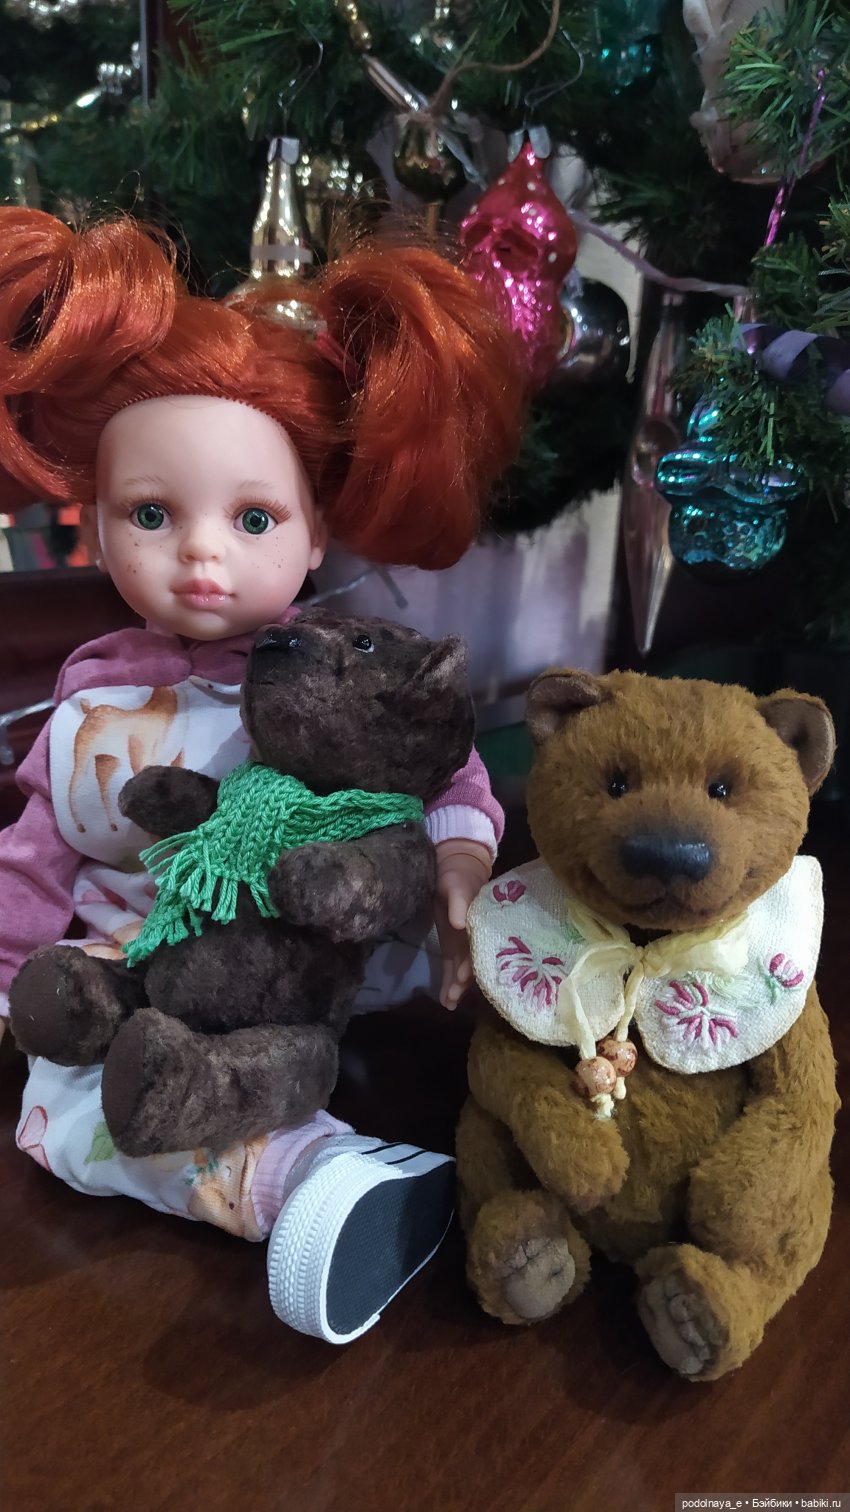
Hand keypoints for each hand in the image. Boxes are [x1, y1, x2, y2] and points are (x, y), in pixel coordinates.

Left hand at [433, 839, 491, 1009]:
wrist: (453, 872)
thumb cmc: (459, 877)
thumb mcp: (457, 885)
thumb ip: (460, 903)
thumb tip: (460, 924)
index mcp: (483, 925)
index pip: (480, 947)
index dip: (473, 963)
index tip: (464, 976)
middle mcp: (476, 939)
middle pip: (472, 963)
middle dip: (463, 981)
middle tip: (454, 995)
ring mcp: (464, 945)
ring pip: (461, 970)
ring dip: (456, 987)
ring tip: (449, 1002)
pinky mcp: (453, 948)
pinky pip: (451, 968)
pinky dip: (448, 984)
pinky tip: (446, 1001)